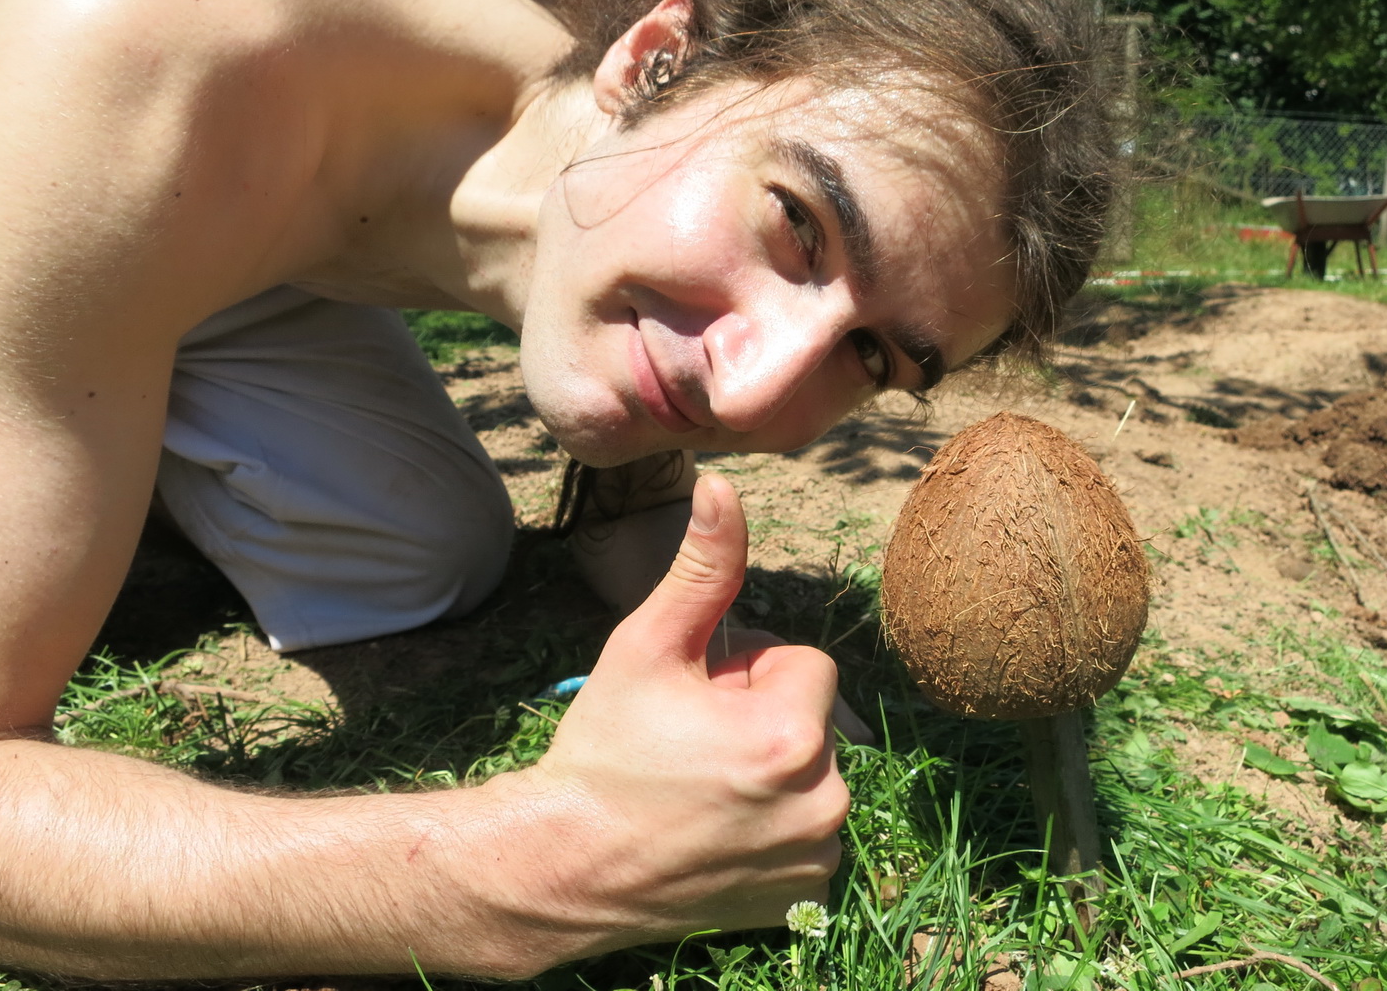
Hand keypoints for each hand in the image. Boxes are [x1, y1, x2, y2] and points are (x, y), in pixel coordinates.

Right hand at [525, 474, 850, 953]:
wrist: (563, 868)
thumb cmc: (602, 751)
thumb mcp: (647, 648)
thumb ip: (702, 569)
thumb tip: (724, 487)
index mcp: (792, 734)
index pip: (805, 664)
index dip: (747, 671)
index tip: (699, 699)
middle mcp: (823, 801)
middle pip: (813, 720)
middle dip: (763, 719)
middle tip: (692, 746)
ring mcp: (816, 857)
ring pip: (812, 774)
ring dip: (771, 772)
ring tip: (700, 789)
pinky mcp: (804, 899)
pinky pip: (809, 833)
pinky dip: (774, 827)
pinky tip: (715, 833)